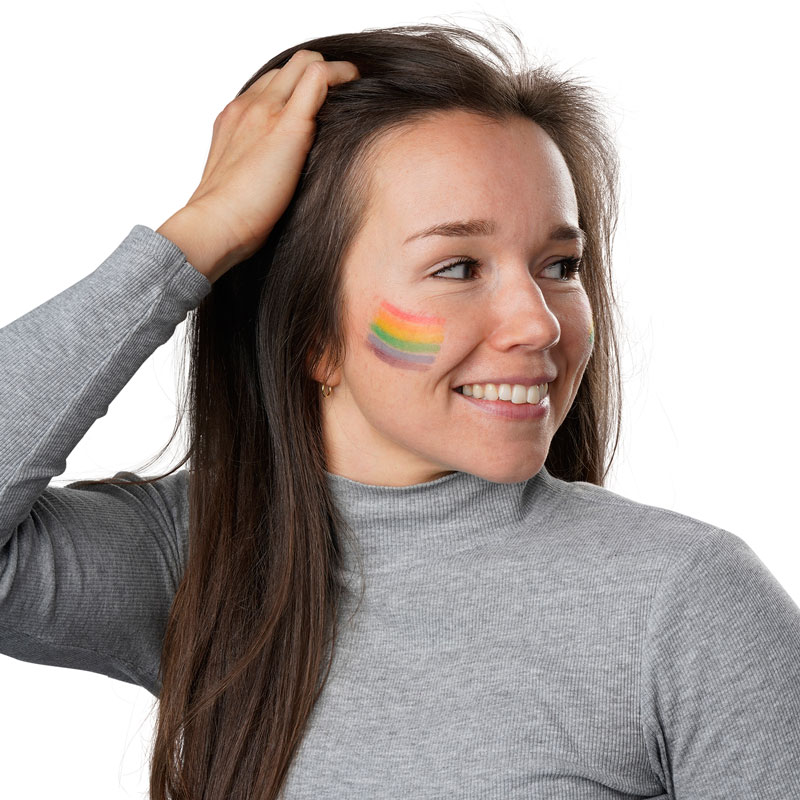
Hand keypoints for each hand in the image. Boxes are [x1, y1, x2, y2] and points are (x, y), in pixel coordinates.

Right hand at [157, 50, 359, 282]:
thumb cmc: (230, 218)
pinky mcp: (286, 126)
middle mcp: (248, 106)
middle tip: (345, 92)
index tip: (322, 102)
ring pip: (303, 63)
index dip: (299, 87)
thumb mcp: (242, 181)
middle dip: (321, 72)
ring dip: (332, 73)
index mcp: (234, 119)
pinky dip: (341, 75)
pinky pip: (318, 78)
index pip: (271, 84)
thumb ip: (260, 165)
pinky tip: (356, 83)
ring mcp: (265, 111)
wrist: (216, 225)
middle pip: (289, 66)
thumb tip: (287, 174)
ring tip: (352, 92)